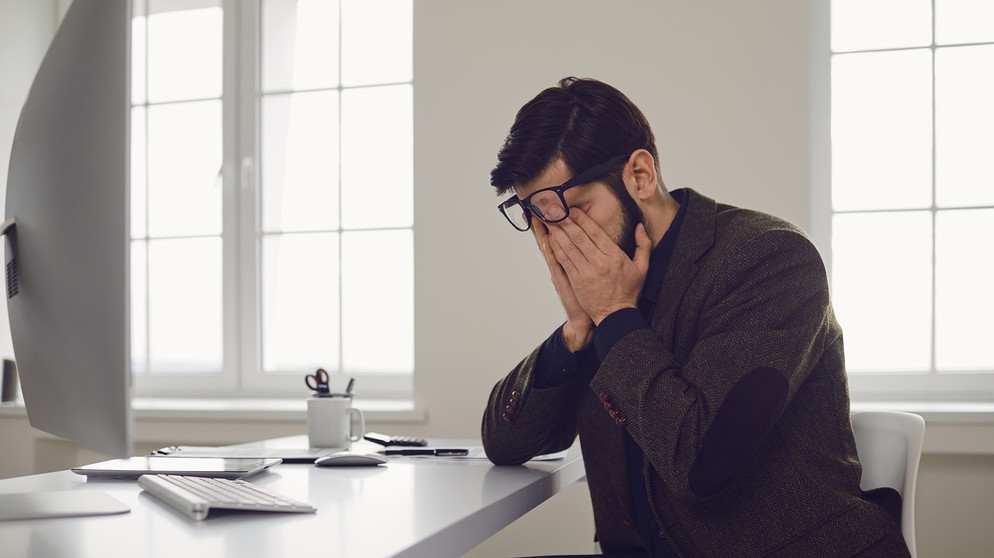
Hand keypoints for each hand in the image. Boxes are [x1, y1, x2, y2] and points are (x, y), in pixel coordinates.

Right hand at [532, 217, 594, 350]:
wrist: (584, 319)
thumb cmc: (589, 296)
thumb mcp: (584, 274)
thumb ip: (585, 257)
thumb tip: (589, 241)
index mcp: (568, 261)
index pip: (558, 238)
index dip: (552, 223)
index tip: (548, 207)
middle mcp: (560, 265)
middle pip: (550, 239)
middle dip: (546, 222)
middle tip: (538, 204)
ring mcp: (559, 272)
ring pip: (549, 248)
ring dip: (543, 232)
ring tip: (538, 215)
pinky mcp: (561, 281)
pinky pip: (555, 263)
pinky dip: (550, 252)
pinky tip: (547, 240)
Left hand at [546, 208, 651, 324]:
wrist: (616, 315)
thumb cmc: (629, 291)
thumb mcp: (642, 268)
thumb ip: (643, 245)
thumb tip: (640, 226)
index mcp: (615, 256)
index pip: (596, 232)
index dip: (582, 219)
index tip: (572, 209)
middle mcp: (599, 262)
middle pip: (579, 236)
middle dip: (565, 221)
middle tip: (555, 209)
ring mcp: (586, 272)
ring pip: (569, 247)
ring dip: (557, 231)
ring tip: (548, 219)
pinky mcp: (576, 281)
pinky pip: (564, 261)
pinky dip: (556, 248)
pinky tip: (550, 238)